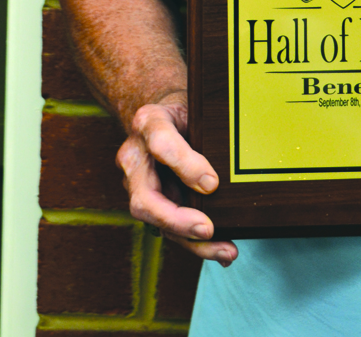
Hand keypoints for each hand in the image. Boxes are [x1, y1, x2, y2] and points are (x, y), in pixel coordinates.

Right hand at [116, 94, 237, 264]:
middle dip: (176, 220)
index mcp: (148, 122)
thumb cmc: (184, 111)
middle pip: (145, 199)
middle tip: (207, 230)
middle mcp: (134, 158)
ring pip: (156, 221)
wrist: (163, 115)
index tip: (212, 183)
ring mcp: (137, 184)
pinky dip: (195, 243)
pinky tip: (222, 252)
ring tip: (225, 251)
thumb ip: (197, 142)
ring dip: (191, 241)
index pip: (161, 143)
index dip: (185, 165)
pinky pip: (168, 227)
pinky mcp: (150, 203)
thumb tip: (209, 186)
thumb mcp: (194, 109)